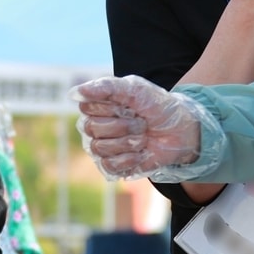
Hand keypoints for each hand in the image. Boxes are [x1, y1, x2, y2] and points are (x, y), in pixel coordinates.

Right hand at [75, 75, 203, 176]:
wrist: (179, 130)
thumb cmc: (156, 106)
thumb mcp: (135, 89)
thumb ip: (106, 87)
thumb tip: (74, 92)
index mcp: (97, 106)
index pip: (87, 107)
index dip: (111, 107)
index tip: (129, 104)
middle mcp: (95, 127)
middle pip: (91, 128)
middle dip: (123, 125)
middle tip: (141, 122)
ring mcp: (102, 147)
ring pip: (100, 148)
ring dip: (129, 142)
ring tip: (143, 136)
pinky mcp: (113, 166)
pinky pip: (109, 166)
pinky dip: (130, 159)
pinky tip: (141, 153)